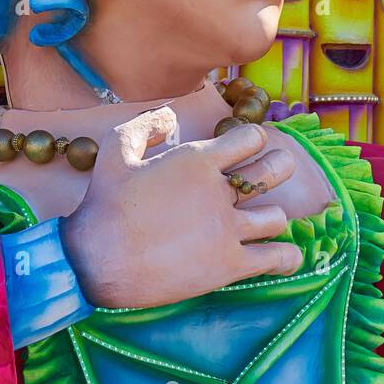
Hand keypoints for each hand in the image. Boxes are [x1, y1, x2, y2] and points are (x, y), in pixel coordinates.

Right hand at [61, 105, 301, 308]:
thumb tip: (170, 117)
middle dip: (280, 167)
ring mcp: (227, 230)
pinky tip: (285, 257)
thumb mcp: (117, 150)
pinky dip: (286, 258)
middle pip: (275, 171)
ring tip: (261, 220)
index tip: (248, 149)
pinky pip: (276, 259)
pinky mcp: (228, 266)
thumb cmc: (105, 203)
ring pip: (276, 217)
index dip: (253, 141)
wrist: (96, 258)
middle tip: (275, 171)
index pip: (252, 138)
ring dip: (271, 217)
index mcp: (198, 160)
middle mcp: (219, 191)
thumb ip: (147, 126)